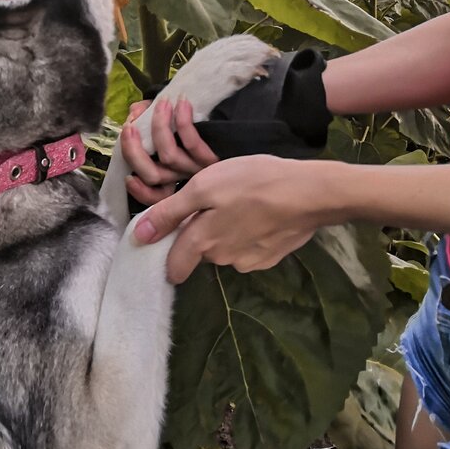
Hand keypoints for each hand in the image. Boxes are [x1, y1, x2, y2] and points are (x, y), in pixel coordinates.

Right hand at [121, 98, 219, 205]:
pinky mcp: (213, 157)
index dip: (138, 191)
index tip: (128, 177)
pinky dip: (183, 122)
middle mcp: (185, 177)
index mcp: (173, 177)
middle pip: (152, 175)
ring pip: (169, 157)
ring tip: (161, 104)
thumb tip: (135, 112)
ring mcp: (199, 168)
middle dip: (133, 151)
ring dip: (158, 127)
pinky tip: (181, 102)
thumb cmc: (201, 119)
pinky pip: (192, 143)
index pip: (153, 196)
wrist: (241, 117)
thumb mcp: (168, 120)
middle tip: (128, 127)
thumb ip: (146, 115)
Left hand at [131, 154, 324, 282]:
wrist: (310, 194)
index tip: (172, 233)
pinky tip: (260, 215)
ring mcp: (249, 262)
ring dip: (225, 233)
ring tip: (240, 205)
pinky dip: (248, 235)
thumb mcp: (203, 187)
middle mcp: (222, 260)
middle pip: (200, 252)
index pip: (174, 265)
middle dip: (201, 233)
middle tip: (215, 203)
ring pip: (224, 250)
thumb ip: (170, 213)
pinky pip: (247, 249)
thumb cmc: (253, 183)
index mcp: (202, 243)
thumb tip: (139, 237)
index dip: (168, 251)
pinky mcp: (270, 259)